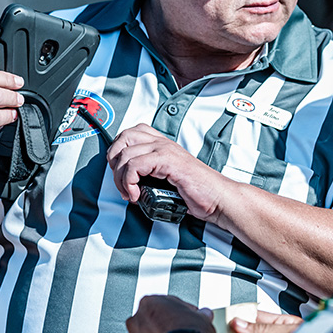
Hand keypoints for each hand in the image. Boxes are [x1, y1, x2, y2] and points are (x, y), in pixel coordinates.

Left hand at [106, 124, 232, 220]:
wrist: (218, 198)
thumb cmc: (196, 193)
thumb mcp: (168, 179)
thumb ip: (150, 174)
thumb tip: (128, 182)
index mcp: (163, 144)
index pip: (130, 133)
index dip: (118, 152)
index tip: (121, 174)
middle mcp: (163, 143)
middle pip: (123, 138)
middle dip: (114, 162)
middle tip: (121, 182)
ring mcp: (165, 150)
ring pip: (125, 154)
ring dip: (120, 178)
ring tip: (130, 193)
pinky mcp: (168, 161)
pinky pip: (135, 165)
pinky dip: (129, 183)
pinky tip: (136, 195)